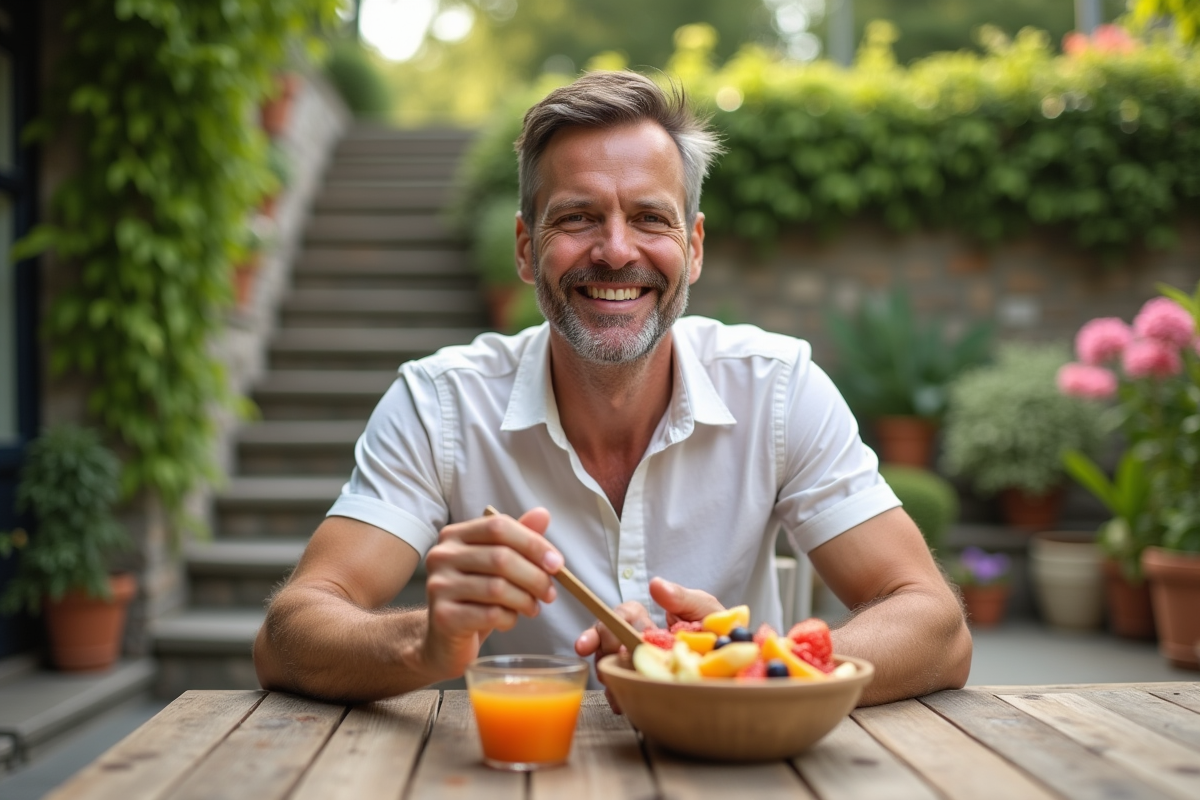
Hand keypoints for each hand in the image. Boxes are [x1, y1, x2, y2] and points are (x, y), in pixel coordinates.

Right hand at [421, 507, 561, 680]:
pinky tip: (509, 619)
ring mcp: (439, 586)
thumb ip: (518, 539)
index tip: (556, 563)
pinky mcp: (443, 616)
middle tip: (550, 593)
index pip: (498, 526)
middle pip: (501, 557)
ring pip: (497, 588)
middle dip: (535, 576)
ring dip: (525, 600)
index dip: (533, 543)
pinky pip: (490, 614)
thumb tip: (542, 514)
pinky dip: (509, 618)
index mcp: (455, 535)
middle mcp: (442, 556)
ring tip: (532, 608)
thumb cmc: (475, 597)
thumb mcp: (497, 566)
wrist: (444, 638)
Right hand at [575, 576, 722, 712]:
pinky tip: (621, 703)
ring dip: (609, 677)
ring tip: (613, 691)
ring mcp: (642, 664)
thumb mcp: (704, 608)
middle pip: (608, 640)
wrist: (741, 660)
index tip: (586, 643)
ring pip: (613, 666)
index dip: (605, 625)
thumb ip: (680, 597)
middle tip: (604, 666)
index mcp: (650, 619)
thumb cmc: (719, 629)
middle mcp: (640, 640)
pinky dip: (620, 695)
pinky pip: (628, 688)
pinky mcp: (649, 684)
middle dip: (599, 651)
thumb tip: (655, 584)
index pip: (623, 616)